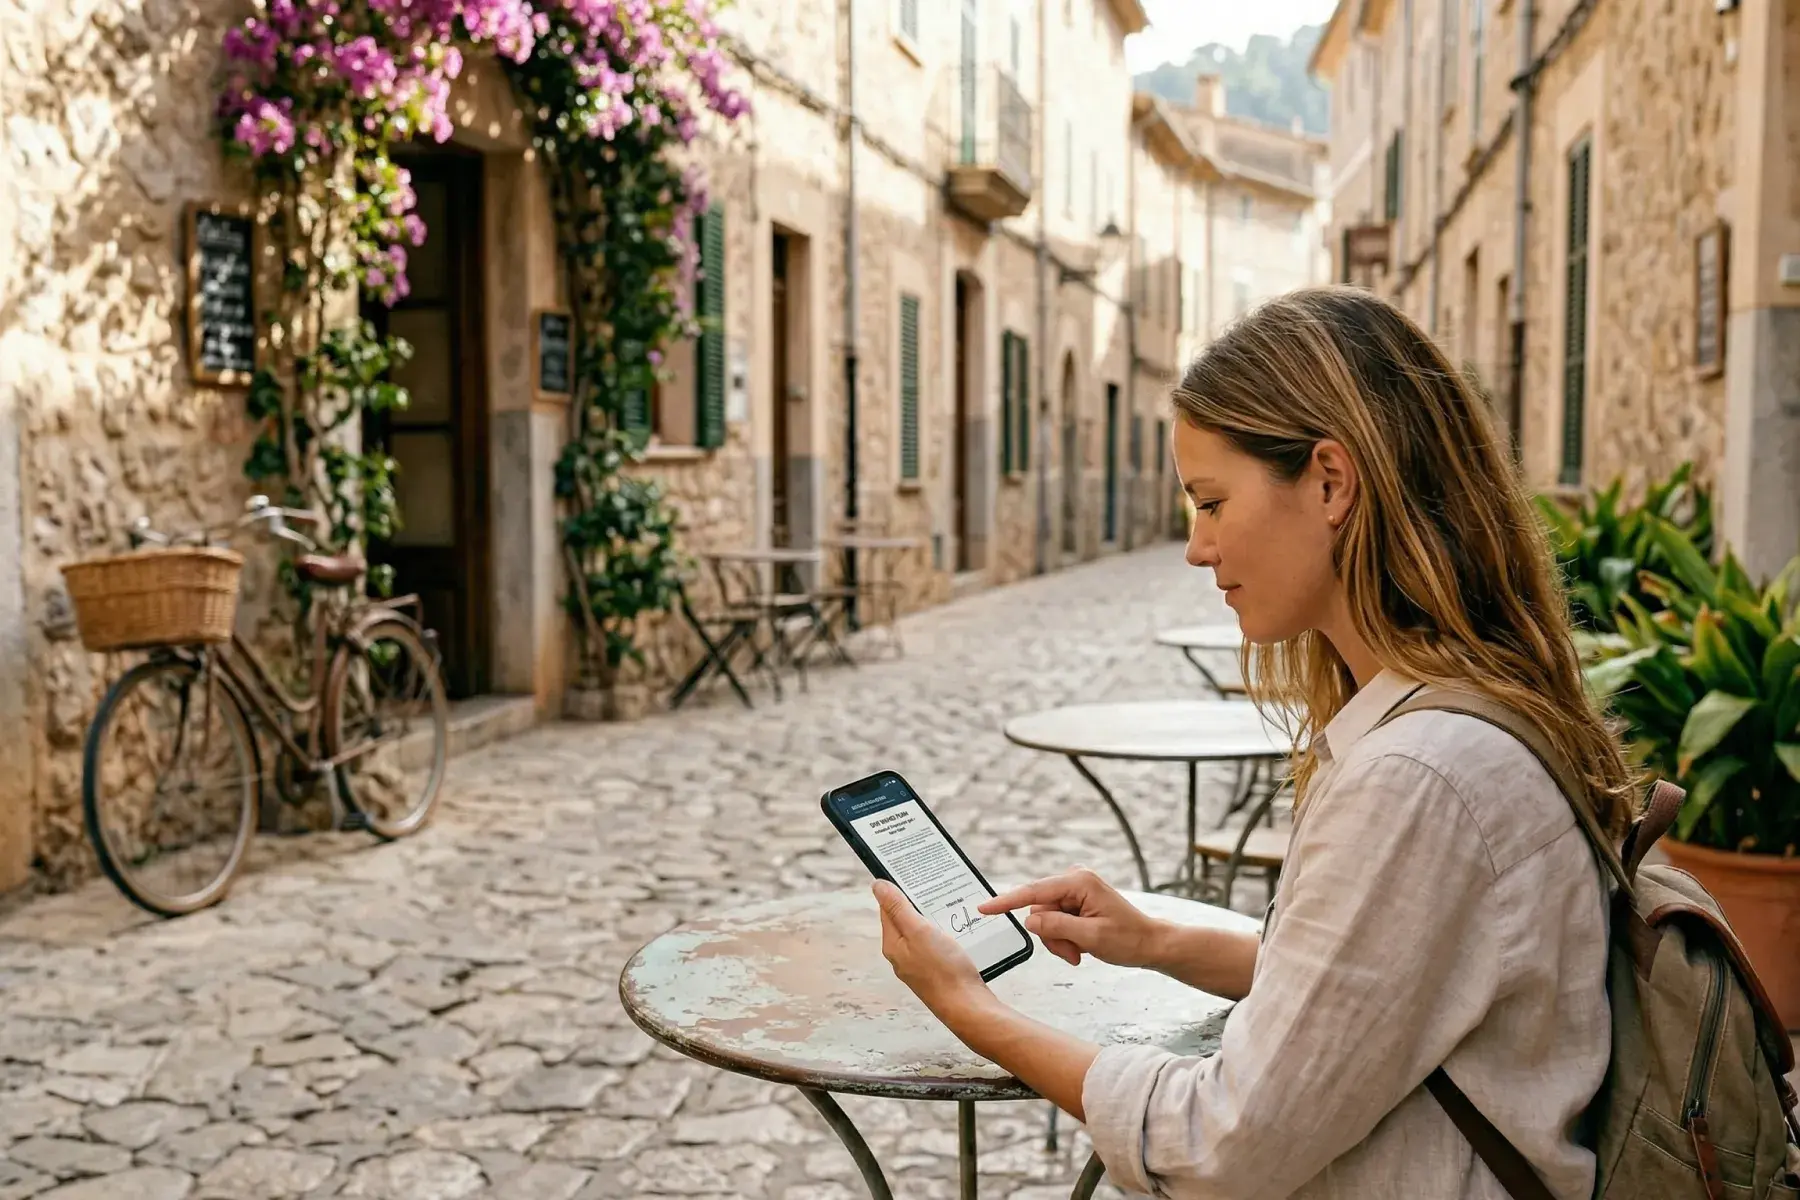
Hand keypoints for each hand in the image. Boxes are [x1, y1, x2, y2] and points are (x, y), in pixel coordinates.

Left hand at [873, 881, 989, 1016]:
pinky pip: (937, 944)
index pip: (888, 909)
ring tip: (949, 905)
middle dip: (919, 903)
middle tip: (934, 886)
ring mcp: (920, 964)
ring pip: (923, 931)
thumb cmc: (944, 970)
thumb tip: (877, 885)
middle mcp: (903, 955)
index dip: (898, 890)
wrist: (968, 1007)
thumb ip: (898, 908)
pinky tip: (957, 928)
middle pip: (906, 919)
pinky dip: (945, 932)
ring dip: (934, 917)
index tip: (912, 874)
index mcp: (893, 945)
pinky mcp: (937, 970)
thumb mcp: (919, 932)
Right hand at [981, 868, 1163, 967]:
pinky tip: (1081, 946)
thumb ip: (1057, 927)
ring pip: (1045, 919)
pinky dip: (1064, 938)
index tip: (984, 908)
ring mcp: (1075, 890)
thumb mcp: (1091, 938)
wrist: (1150, 944)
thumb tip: (1029, 920)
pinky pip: (1055, 921)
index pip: (1033, 892)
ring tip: (1080, 952)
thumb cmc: (1129, 939)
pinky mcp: (1075, 900)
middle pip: (1039, 910)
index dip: (1006, 902)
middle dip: (1052, 936)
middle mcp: (1075, 880)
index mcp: (1079, 882)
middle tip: (1074, 955)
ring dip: (1059, 941)